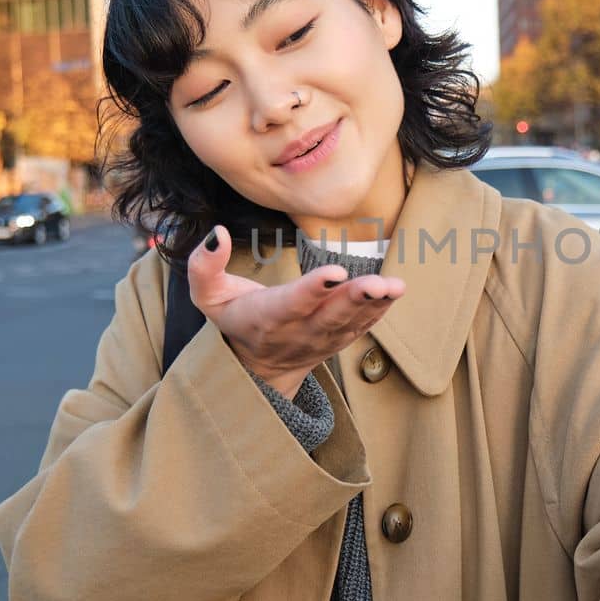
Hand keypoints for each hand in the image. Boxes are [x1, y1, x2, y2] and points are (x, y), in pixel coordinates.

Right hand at [187, 225, 404, 396]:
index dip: (312, 289)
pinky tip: (394, 292)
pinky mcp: (338, 340)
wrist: (255, 367)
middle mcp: (297, 332)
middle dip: (353, 299)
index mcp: (266, 318)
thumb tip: (217, 234)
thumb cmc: (233, 318)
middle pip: (328, 316)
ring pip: (350, 323)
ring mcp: (321, 340)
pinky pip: (361, 326)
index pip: (291, 304)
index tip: (333, 272)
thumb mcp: (207, 295)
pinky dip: (379, 310)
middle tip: (376, 284)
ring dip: (374, 305)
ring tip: (394, 287)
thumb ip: (205, 266)